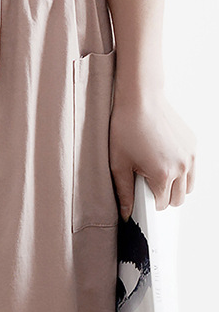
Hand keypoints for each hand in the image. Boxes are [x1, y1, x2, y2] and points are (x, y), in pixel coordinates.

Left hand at [109, 88, 196, 220]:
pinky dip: (181, 170)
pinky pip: (192, 168)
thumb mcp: (118, 162)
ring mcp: (190, 156)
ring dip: (175, 186)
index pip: (160, 204)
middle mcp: (182, 167)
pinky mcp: (193, 145)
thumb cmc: (125, 127)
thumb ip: (124, 191)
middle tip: (145, 182)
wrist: (139, 98)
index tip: (139, 195)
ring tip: (155, 172)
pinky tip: (163, 157)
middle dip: (162, 196)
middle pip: (177, 199)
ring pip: (188, 186)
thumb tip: (127, 213)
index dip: (147, 202)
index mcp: (163, 174)